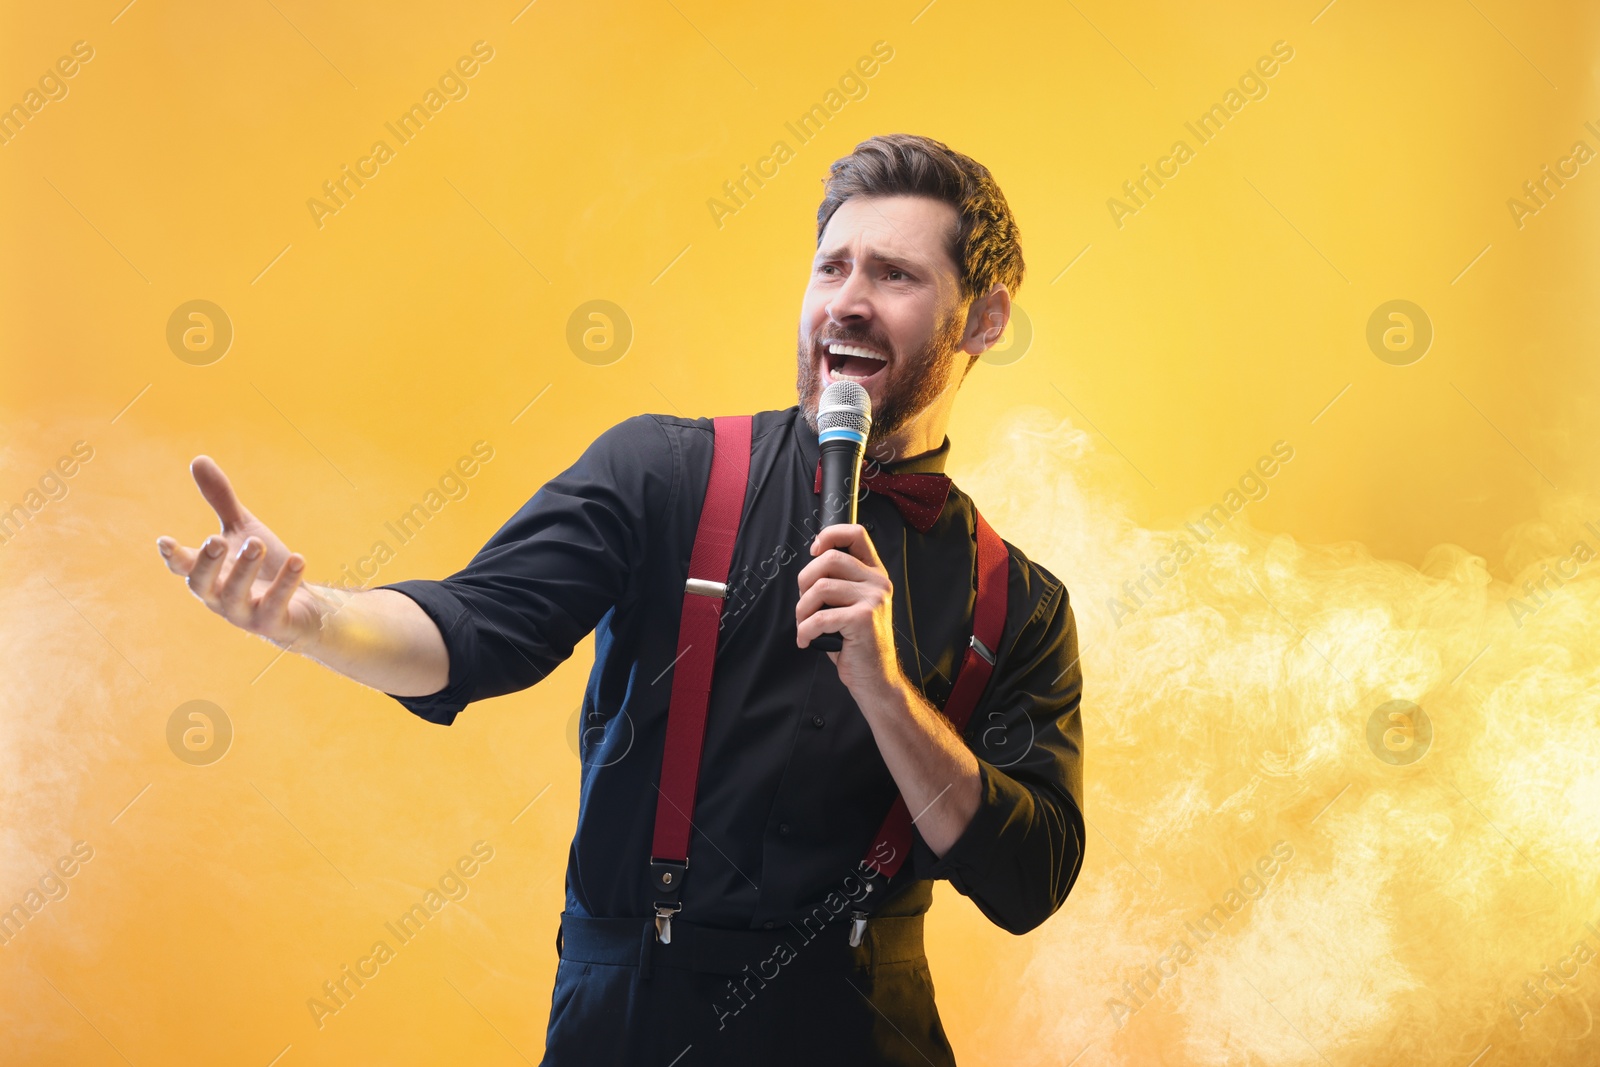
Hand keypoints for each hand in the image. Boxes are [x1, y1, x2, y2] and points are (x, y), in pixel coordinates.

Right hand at [156, 456, 325, 647]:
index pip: (183, 567)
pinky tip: (299, 560)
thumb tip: (198, 459)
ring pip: (235, 596)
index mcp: (209, 574)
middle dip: (207, 562)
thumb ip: (221, 500)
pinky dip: (286, 583)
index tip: (164, 541)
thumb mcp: (243, 530)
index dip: (173, 556)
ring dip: (244, 569)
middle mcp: (220, 596)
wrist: (302, 607)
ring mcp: (244, 613)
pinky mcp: (272, 623)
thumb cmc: (264, 568)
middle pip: (201, 584)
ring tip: (258, 542)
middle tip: (216, 538)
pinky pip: (275, 605)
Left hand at [795, 523, 906, 701]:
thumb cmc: (857, 643)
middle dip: (804, 581)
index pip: (856, 534)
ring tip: (804, 626)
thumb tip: (809, 568)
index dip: (829, 535)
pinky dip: (805, 630)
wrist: (875, 678)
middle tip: (804, 605)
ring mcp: (873, 599)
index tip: (814, 551)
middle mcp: (877, 583)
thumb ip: (838, 582)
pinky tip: (806, 640)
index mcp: (874, 574)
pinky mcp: (863, 619)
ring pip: (820, 588)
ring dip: (802, 610)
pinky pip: (819, 617)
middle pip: (829, 560)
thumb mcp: (851, 605)